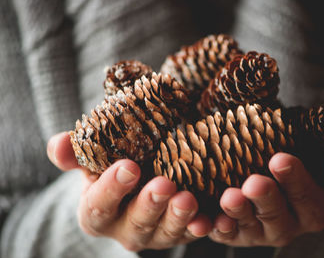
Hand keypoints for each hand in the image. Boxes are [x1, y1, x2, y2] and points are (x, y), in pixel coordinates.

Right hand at [47, 132, 211, 250]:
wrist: (134, 183)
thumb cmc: (110, 169)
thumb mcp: (90, 161)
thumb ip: (73, 154)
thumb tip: (59, 143)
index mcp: (97, 213)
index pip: (99, 205)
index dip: (112, 188)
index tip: (129, 166)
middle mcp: (124, 229)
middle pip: (136, 223)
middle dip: (150, 204)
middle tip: (165, 184)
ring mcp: (154, 235)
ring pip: (165, 232)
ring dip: (178, 218)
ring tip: (188, 199)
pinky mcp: (178, 233)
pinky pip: (190, 234)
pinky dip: (200, 228)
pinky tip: (208, 219)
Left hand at [209, 147, 323, 246]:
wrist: (279, 190)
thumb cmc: (302, 173)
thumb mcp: (323, 166)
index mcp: (313, 210)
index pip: (307, 197)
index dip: (296, 180)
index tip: (281, 159)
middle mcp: (287, 226)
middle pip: (276, 215)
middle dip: (266, 199)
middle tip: (254, 183)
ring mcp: (258, 233)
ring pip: (248, 226)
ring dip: (238, 212)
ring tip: (230, 197)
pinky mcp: (234, 235)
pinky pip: (225, 235)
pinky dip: (217, 229)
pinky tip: (208, 220)